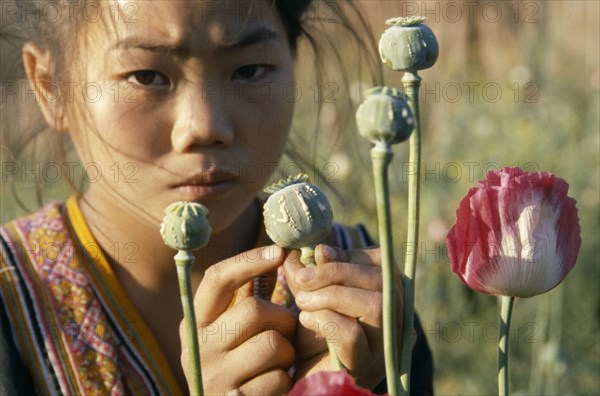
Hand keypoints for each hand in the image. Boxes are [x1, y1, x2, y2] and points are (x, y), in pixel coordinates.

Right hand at [180, 245, 296, 394]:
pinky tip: (272, 385)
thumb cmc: (238, 363)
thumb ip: (246, 296)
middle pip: (254, 310)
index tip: (279, 251)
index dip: (249, 261)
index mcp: (195, 322)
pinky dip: (285, 380)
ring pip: (273, 345)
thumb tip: (279, 252)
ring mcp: (214, 378)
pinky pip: (279, 379)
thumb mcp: (232, 330)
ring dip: (288, 352)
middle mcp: (197, 348)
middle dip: (282, 318)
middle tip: (286, 330)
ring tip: (278, 361)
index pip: (217, 279)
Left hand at [283, 244, 403, 388]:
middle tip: (302, 278)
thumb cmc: (312, 336)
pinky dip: (325, 320)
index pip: (385, 265)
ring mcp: (387, 348)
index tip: (319, 256)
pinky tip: (306, 321)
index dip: (352, 255)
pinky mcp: (368, 368)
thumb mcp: (310, 297)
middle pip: (382, 282)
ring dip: (332, 295)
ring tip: (303, 302)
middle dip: (337, 272)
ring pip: (375, 306)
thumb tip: (318, 247)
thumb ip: (313, 273)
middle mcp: (398, 324)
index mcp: (389, 300)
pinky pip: (353, 334)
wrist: (305, 379)